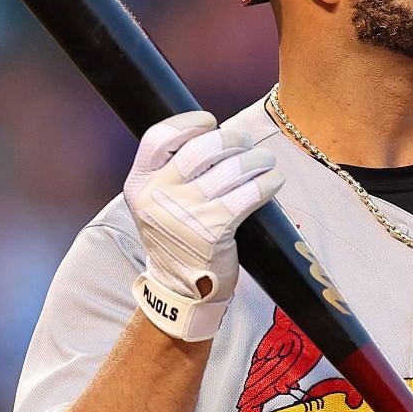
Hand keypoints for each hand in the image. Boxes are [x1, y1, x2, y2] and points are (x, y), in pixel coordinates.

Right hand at [124, 111, 282, 340]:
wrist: (182, 290)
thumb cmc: (178, 238)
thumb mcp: (158, 203)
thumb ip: (173, 172)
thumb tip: (214, 134)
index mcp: (139, 184)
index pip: (159, 136)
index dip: (188, 123)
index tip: (211, 121)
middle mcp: (157, 196)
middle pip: (203, 148)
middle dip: (233, 139)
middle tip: (247, 144)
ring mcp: (185, 214)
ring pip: (231, 169)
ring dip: (257, 160)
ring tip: (265, 162)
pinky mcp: (213, 231)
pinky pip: (249, 194)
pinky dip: (267, 183)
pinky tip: (273, 182)